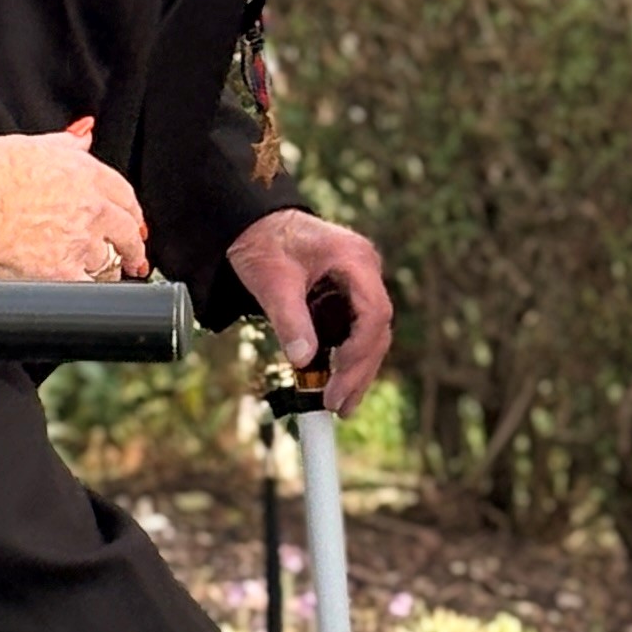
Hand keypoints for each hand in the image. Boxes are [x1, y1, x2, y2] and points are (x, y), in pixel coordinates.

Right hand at [0, 118, 148, 282]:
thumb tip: (83, 135)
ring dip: (111, 267)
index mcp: (83, 173)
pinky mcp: (60, 273)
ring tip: (110, 274)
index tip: (131, 218)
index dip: (130, 208)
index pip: (123, 193)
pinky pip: (87, 288)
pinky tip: (88, 294)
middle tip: (136, 254)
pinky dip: (90, 291)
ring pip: (109, 261)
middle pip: (127, 229)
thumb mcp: (28, 145)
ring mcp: (78, 242)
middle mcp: (89, 207)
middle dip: (133, 244)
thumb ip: (63, 144)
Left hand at [229, 211, 394, 415]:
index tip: (338, 377)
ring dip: (356, 370)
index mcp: (354, 258)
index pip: (374, 312)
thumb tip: (303, 360)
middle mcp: (364, 270)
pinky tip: (336, 382)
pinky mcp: (347, 296)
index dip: (360, 349)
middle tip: (338, 406)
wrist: (254, 225)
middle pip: (377, 329)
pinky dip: (346, 358)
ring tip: (339, 405)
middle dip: (359, 370)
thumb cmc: (263, 243)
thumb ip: (289, 318)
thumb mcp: (271, 281)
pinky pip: (355, 331)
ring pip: (370, 334)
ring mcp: (359, 283)